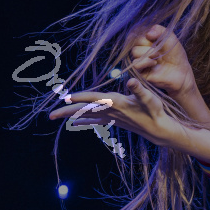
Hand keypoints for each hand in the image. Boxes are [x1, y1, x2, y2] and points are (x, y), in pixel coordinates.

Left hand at [48, 79, 192, 151]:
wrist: (159, 129)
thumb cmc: (155, 111)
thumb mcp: (149, 97)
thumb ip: (139, 89)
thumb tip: (130, 81)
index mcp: (115, 102)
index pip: (93, 98)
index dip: (79, 97)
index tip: (65, 97)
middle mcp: (110, 110)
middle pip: (84, 110)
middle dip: (66, 111)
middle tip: (50, 115)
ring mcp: (110, 116)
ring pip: (86, 115)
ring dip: (71, 115)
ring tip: (56, 117)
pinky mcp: (113, 120)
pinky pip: (94, 120)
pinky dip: (83, 121)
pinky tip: (75, 123)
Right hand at [130, 25, 197, 101]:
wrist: (181, 71)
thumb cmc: (176, 55)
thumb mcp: (170, 37)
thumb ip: (159, 30)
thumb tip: (148, 34)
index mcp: (147, 41)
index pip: (137, 34)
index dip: (146, 36)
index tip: (155, 38)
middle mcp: (142, 50)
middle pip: (135, 42)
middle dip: (148, 45)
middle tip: (159, 51)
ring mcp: (141, 60)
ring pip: (135, 52)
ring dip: (147, 53)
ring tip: (158, 57)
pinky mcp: (141, 71)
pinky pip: (135, 64)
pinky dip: (145, 62)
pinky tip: (154, 63)